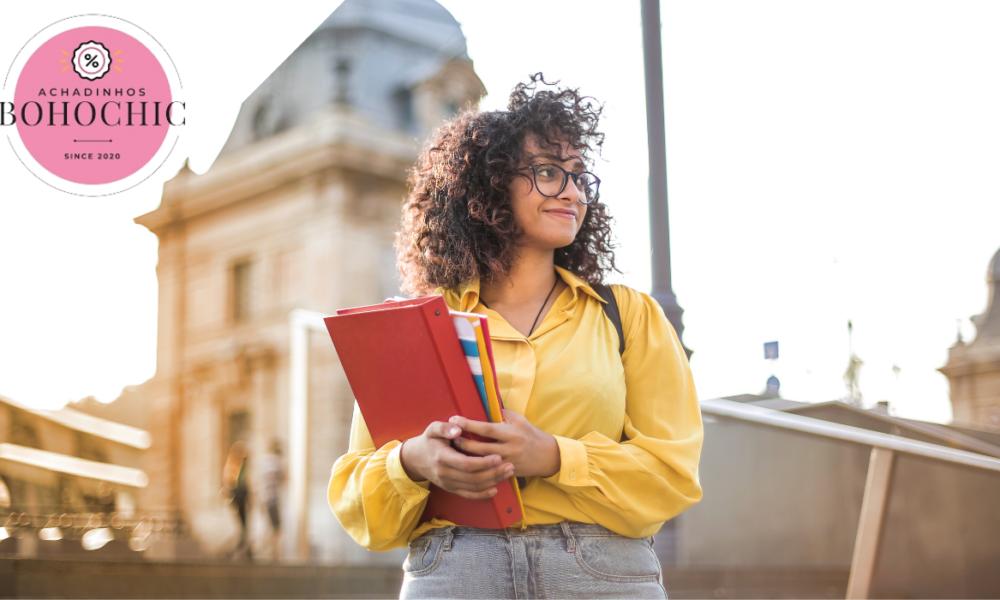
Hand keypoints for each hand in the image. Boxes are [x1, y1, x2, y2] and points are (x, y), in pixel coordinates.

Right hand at [399, 421, 514, 499]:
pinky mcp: (451, 489)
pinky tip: (495, 489)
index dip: (483, 463)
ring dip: (492, 481)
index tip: (498, 457)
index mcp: (442, 457)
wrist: (416, 459)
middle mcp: (444, 473)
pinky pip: (468, 495)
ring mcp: (448, 483)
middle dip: (493, 473)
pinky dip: (483, 494)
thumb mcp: (432, 429)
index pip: (466, 464)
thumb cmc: (429, 441)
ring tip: (508, 473)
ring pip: (473, 487)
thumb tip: (458, 429)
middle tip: (510, 465)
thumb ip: (444, 427)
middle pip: (473, 477)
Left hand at [450, 410, 559, 478]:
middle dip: (463, 442)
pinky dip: (475, 467)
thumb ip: (501, 414)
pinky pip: (488, 471)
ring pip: (482, 462)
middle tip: (450, 436)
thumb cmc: (530, 434)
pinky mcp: (506, 473)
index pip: (486, 428)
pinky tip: (465, 463)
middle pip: (481, 448)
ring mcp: (507, 463)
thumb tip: (483, 405)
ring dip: (466, 455)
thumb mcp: (519, 420)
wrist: (546, 456)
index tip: (455, 419)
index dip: (469, 424)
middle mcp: (509, 448)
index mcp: (511, 433)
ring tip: (453, 449)